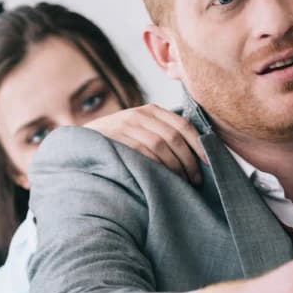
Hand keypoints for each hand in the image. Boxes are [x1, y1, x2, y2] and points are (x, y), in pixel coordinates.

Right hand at [84, 104, 206, 184]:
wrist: (83, 141)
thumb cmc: (119, 139)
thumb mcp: (141, 129)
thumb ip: (162, 132)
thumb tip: (196, 150)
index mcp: (152, 110)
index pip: (183, 125)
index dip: (199, 145)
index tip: (209, 162)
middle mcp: (140, 114)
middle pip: (174, 137)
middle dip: (189, 160)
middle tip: (197, 179)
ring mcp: (127, 125)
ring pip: (161, 145)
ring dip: (176, 166)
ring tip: (184, 181)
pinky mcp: (117, 139)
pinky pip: (143, 152)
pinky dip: (157, 166)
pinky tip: (164, 178)